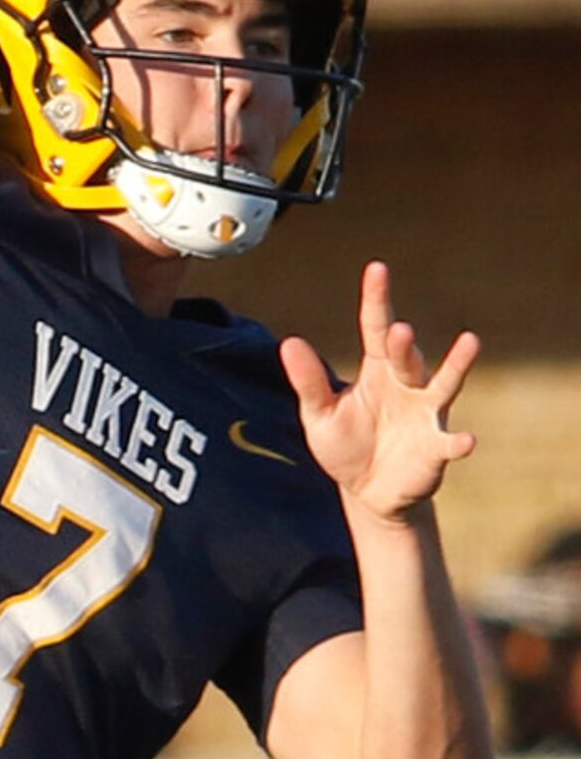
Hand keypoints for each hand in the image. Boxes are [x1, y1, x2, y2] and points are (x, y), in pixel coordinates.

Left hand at [279, 260, 479, 522]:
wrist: (367, 491)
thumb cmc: (344, 443)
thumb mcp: (319, 414)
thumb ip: (309, 382)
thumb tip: (289, 342)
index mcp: (376, 370)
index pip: (375, 327)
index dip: (376, 298)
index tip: (377, 268)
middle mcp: (406, 385)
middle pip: (406, 356)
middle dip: (404, 344)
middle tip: (399, 330)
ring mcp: (425, 415)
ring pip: (444, 384)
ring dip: (456, 365)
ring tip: (470, 341)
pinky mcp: (435, 450)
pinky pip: (448, 443)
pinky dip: (458, 442)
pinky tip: (466, 440)